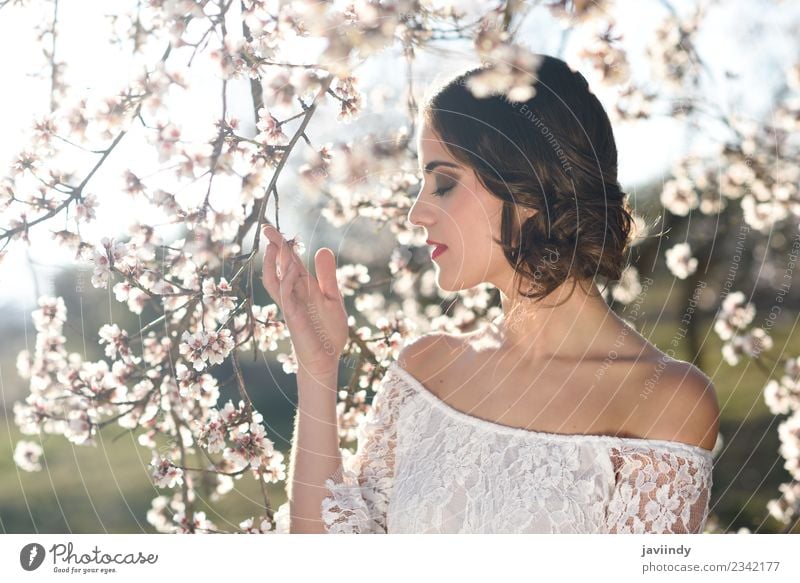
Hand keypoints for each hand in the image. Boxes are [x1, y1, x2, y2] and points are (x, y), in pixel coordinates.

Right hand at [260, 223, 347, 375]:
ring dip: (276, 262)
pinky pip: (286, 296)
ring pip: (276, 279)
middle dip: (273, 248)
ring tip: (276, 243)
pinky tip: (294, 267)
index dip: (283, 246)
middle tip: (266, 228)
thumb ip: (327, 276)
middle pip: (279, 267)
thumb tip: (322, 248)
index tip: (274, 229)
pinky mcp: (293, 317)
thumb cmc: (328, 332)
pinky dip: (288, 280)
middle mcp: (293, 294)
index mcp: (303, 288)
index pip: (290, 262)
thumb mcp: (332, 298)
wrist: (327, 359)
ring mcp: (291, 305)